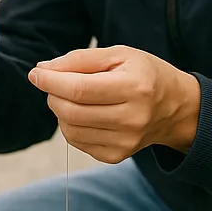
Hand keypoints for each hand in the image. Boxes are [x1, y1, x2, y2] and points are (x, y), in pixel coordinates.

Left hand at [28, 45, 200, 163]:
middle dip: (52, 95)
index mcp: (135, 88)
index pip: (79, 89)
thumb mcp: (118, 55)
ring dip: (59, 110)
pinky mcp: (117, 156)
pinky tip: (83, 113)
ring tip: (72, 97)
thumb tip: (43, 70)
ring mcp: (125, 142)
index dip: (51, 81)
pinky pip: (77, 141)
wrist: (176, 108)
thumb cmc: (143, 74)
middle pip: (71, 111)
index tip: (36, 73)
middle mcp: (132, 119)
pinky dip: (70, 125)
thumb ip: (79, 59)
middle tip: (55, 83)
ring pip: (69, 129)